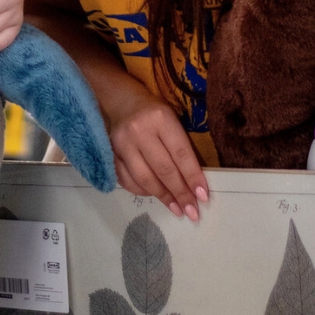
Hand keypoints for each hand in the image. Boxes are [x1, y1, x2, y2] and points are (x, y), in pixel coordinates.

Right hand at [106, 81, 208, 221]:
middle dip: (180, 194)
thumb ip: (183, 149)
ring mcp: (122, 143)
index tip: (203, 198)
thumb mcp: (173, 121)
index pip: (181, 153)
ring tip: (176, 209)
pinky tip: (154, 196)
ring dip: (163, 197)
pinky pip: (127, 180)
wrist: (123, 102)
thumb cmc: (155, 114)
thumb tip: (196, 186)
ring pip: (144, 178)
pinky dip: (142, 192)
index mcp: (161, 118)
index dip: (193, 178)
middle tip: (192, 212)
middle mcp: (140, 130)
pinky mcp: (111, 152)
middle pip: (163, 169)